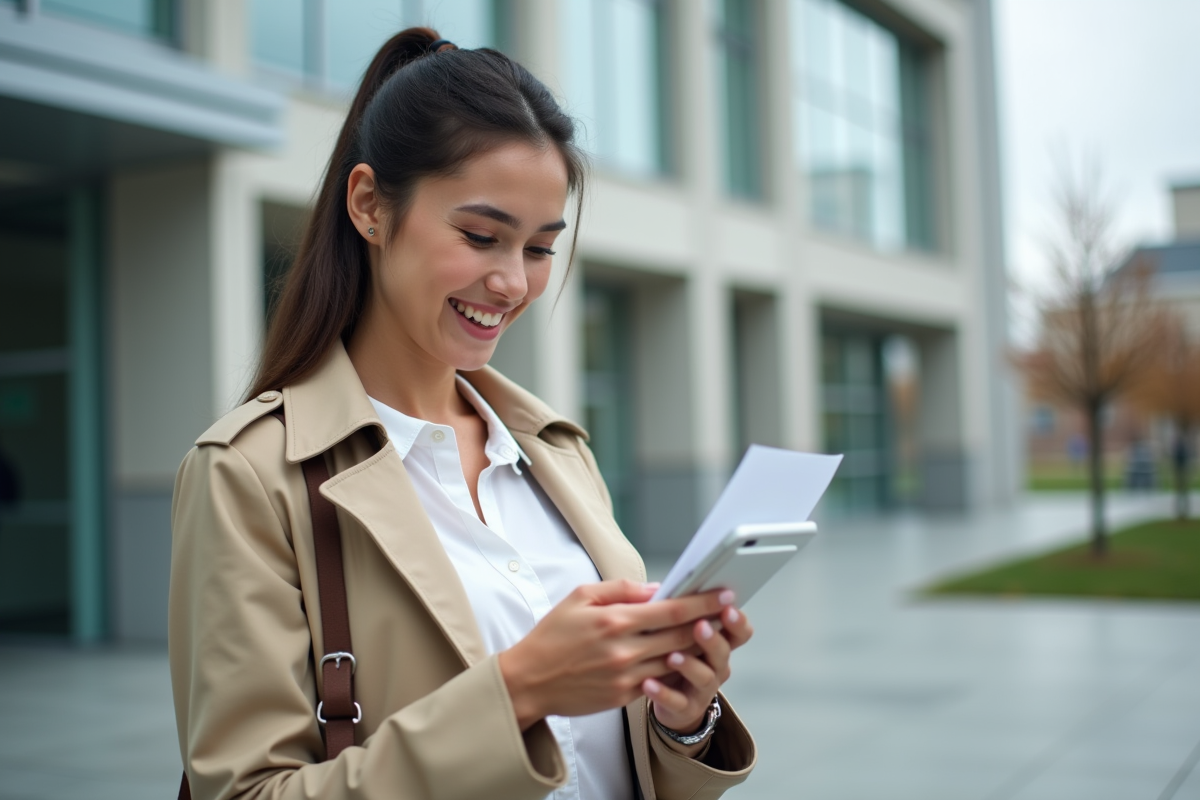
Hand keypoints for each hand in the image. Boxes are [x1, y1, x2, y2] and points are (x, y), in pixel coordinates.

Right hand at [498, 580, 735, 729]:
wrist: (529, 681)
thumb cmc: (552, 636)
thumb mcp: (580, 598)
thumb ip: (619, 590)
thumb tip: (655, 588)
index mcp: (616, 621)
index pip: (673, 610)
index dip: (704, 602)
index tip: (725, 594)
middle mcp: (625, 650)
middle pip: (683, 635)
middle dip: (711, 623)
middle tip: (730, 612)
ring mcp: (627, 677)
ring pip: (677, 661)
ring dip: (700, 648)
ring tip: (716, 634)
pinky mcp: (624, 697)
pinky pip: (660, 681)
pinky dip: (676, 669)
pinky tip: (687, 658)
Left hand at [643, 594, 752, 733]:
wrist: (669, 699)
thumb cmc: (674, 656)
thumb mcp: (678, 632)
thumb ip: (676, 612)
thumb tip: (664, 588)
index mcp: (717, 642)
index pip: (738, 631)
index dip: (736, 620)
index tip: (727, 607)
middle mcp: (715, 665)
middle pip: (723, 652)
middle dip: (713, 638)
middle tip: (700, 626)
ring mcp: (702, 688)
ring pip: (704, 677)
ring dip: (689, 665)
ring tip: (672, 657)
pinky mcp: (684, 707)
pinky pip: (676, 701)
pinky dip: (663, 693)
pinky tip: (649, 684)